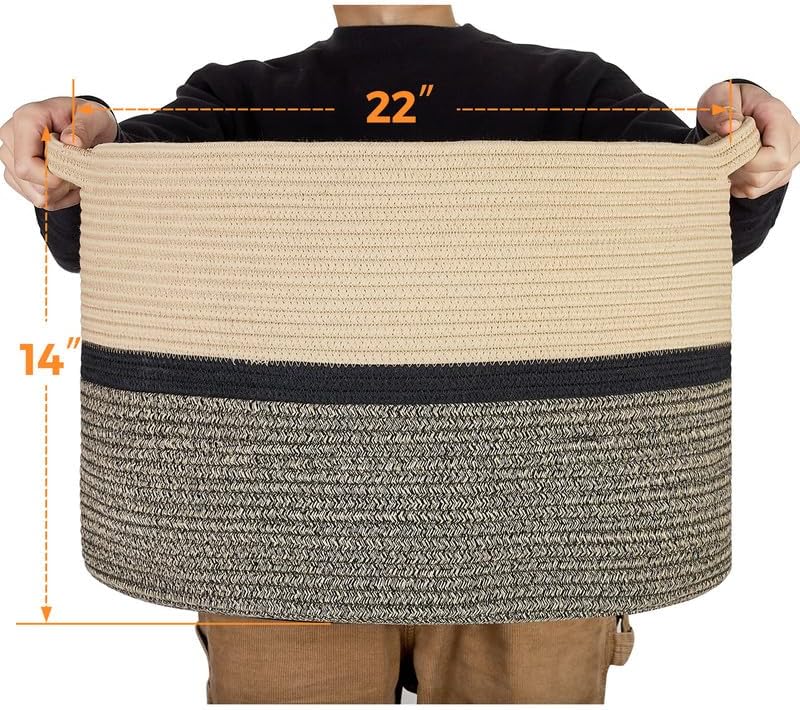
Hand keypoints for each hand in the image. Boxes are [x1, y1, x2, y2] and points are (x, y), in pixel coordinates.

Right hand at [0, 97, 116, 209]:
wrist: (84, 123)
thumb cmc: (86, 118)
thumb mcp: (93, 117)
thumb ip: (84, 128)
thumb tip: (72, 142)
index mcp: (26, 120)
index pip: (26, 165)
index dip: (51, 178)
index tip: (74, 174)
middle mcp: (11, 137)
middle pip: (28, 181)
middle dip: (60, 185)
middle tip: (81, 171)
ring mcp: (10, 156)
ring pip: (34, 194)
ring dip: (61, 192)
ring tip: (75, 174)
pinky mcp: (16, 172)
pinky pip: (38, 198)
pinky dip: (59, 196)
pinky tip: (69, 180)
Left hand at [697, 82, 798, 198]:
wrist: (736, 107)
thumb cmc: (728, 101)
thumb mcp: (720, 97)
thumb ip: (723, 110)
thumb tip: (728, 128)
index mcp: (780, 118)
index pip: (777, 156)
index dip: (749, 161)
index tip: (730, 150)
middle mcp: (793, 139)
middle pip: (765, 175)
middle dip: (737, 170)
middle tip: (724, 153)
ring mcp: (790, 158)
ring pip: (759, 186)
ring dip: (736, 177)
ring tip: (729, 157)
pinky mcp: (780, 172)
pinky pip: (756, 191)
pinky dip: (739, 183)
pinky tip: (735, 166)